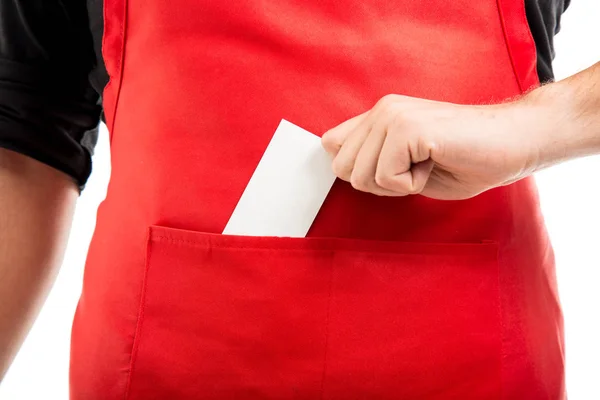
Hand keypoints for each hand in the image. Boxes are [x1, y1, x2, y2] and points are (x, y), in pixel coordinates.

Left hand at [321, 94, 544, 199]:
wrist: (514, 143)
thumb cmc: (466, 159)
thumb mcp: (407, 164)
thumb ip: (374, 160)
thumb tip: (342, 169)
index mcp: (379, 115)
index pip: (331, 145)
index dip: (354, 169)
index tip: (389, 173)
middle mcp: (382, 110)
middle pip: (341, 168)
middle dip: (377, 183)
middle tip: (413, 170)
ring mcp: (392, 115)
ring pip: (361, 176)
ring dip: (397, 185)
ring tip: (427, 164)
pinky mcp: (408, 128)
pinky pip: (387, 178)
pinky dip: (412, 185)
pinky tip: (434, 163)